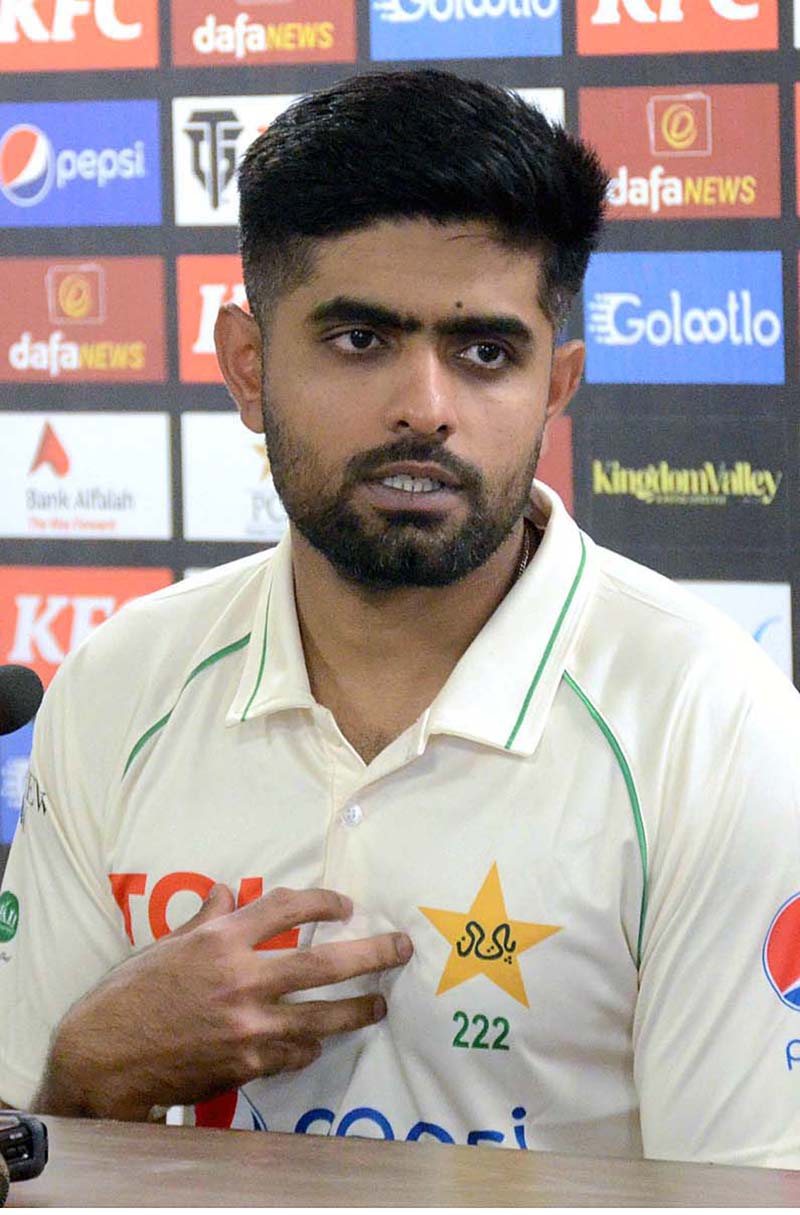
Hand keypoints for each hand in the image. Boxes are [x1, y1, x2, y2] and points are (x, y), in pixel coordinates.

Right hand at [34, 884, 412, 1120]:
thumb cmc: (128, 994)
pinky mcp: (246, 1063)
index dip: (324, 901)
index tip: (347, 905)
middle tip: (400, 949)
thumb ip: (205, 919)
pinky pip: (293, 1051)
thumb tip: (225, 892)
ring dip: (357, 1009)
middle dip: (371, 954)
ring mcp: (248, 1024)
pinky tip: (317, 1041)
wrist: (103, 1057)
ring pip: (321, 1016)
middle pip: (323, 962)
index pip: (286, 907)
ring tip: (379, 1005)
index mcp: (220, 939)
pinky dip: (308, 1044)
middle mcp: (241, 977)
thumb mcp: (165, 944)